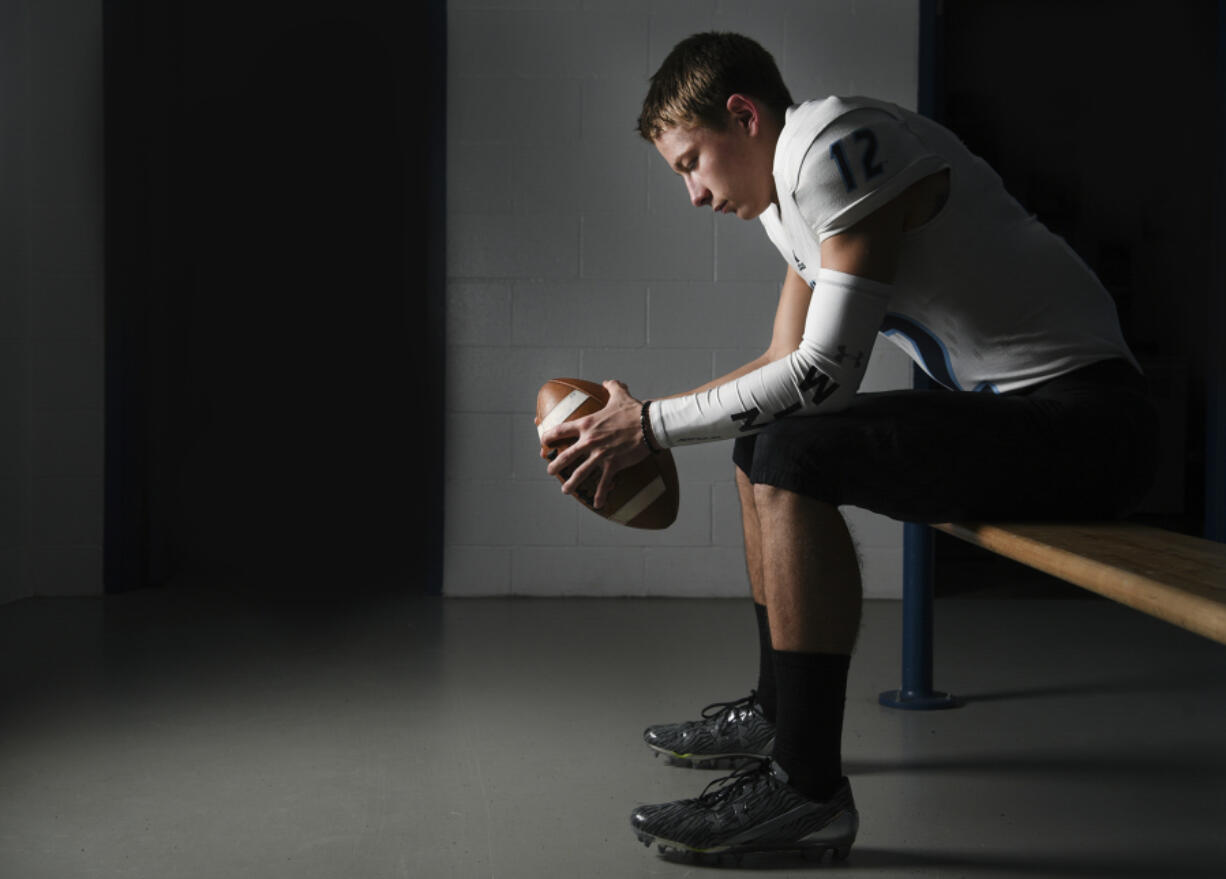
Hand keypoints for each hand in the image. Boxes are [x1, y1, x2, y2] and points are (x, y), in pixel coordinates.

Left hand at [540, 380, 650, 510]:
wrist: (649, 424)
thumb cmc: (634, 410)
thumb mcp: (620, 395)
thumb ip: (612, 387)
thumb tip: (608, 382)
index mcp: (587, 424)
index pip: (561, 430)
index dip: (549, 436)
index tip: (543, 441)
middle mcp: (589, 441)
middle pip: (566, 456)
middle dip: (555, 465)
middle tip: (550, 470)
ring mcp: (600, 454)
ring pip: (580, 473)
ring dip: (571, 484)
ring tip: (565, 491)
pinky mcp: (613, 464)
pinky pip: (604, 483)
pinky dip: (601, 495)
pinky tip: (598, 504)